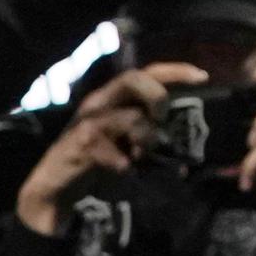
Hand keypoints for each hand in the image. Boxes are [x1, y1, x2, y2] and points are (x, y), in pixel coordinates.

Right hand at [14, 63, 208, 235]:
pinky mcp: (81, 143)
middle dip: (157, 97)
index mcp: (112, 97)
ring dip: (144, 140)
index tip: (202, 77)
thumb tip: (176, 135)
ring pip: (131, 118)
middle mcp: (100, 102)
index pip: (146, 72)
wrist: (53, 184)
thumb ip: (144, 129)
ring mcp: (89, 121)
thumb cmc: (91, 160)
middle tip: (161, 121)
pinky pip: (114, 150)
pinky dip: (123, 164)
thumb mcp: (122, 139)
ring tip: (138, 156)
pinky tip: (121, 171)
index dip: (175, 70)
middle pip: (134, 78)